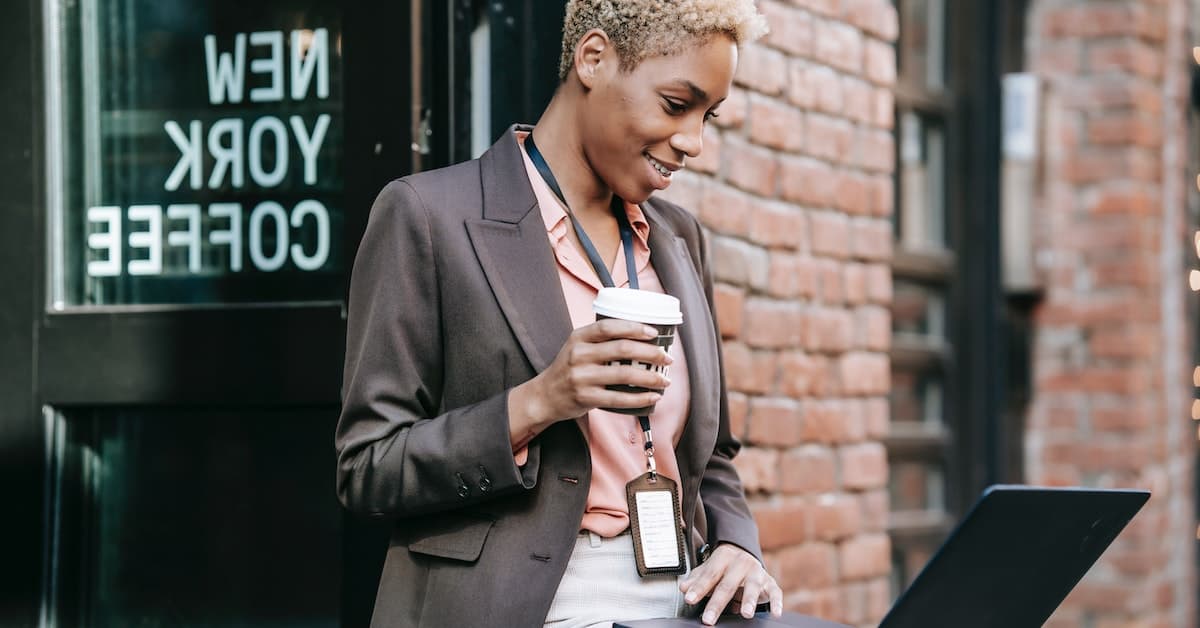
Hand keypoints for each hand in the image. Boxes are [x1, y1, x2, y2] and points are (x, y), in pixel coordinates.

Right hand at [508, 318, 671, 443]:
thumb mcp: (577, 347)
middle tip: (667, 358)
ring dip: (650, 377)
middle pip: (621, 349)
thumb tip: (641, 336)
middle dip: (650, 353)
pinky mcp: (586, 398)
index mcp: (579, 337)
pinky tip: (653, 397)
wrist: (545, 396)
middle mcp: (579, 355)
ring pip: (624, 374)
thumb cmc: (569, 368)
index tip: (654, 333)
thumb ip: (601, 340)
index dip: (634, 327)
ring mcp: (582, 377)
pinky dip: (640, 398)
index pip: (609, 326)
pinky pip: (619, 399)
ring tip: (665, 379)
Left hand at [679, 544, 782, 624]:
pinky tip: (775, 613)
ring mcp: (757, 572)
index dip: (699, 587)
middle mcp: (741, 563)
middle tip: (708, 618)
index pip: (710, 574)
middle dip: (717, 603)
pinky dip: (776, 603)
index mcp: (724, 557)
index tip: (689, 598)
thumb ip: (697, 579)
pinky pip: (775, 593)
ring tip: (745, 613)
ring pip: (753, 586)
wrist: (745, 553)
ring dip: (749, 600)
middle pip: (728, 585)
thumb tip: (684, 588)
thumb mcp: (708, 569)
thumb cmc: (723, 567)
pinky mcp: (770, 582)